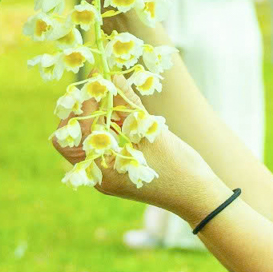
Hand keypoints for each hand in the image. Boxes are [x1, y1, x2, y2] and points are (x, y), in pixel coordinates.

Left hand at [52, 79, 225, 215]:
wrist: (198, 195)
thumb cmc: (178, 169)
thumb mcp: (152, 132)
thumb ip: (128, 104)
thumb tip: (112, 75)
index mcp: (102, 172)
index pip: (76, 134)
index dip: (85, 104)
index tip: (96, 78)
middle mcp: (99, 175)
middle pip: (74, 139)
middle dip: (83, 110)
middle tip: (96, 85)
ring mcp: (108, 174)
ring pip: (90, 139)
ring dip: (96, 115)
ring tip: (108, 90)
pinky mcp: (119, 169)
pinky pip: (105, 144)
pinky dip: (109, 125)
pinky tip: (119, 106)